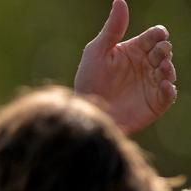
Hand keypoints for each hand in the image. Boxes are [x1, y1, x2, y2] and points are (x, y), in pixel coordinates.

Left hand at [74, 0, 176, 133]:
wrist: (87, 113)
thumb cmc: (88, 82)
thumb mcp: (97, 52)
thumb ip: (112, 28)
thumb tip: (120, 0)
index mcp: (134, 51)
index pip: (153, 37)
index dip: (158, 34)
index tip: (158, 35)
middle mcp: (145, 66)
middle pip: (164, 51)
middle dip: (163, 50)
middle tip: (157, 54)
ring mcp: (151, 84)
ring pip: (168, 71)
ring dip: (168, 68)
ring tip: (161, 68)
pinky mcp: (153, 103)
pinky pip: (168, 95)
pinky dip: (169, 89)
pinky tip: (164, 85)